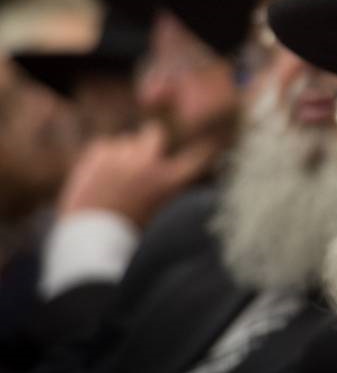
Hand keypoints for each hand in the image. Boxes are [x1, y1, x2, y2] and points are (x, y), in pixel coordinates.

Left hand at [58, 122, 220, 226]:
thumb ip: (170, 183)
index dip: (205, 145)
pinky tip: (101, 174)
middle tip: (145, 153)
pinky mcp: (96, 156)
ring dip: (124, 152)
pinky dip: (104, 155)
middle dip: (151, 140)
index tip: (209, 138)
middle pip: (155, 132)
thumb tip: (179, 164)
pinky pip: (104, 144)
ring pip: (125, 140)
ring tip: (117, 175)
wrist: (92, 239)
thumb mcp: (161, 208)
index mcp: (170, 181)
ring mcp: (121, 158)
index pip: (198, 154)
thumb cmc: (130, 231)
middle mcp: (148, 164)